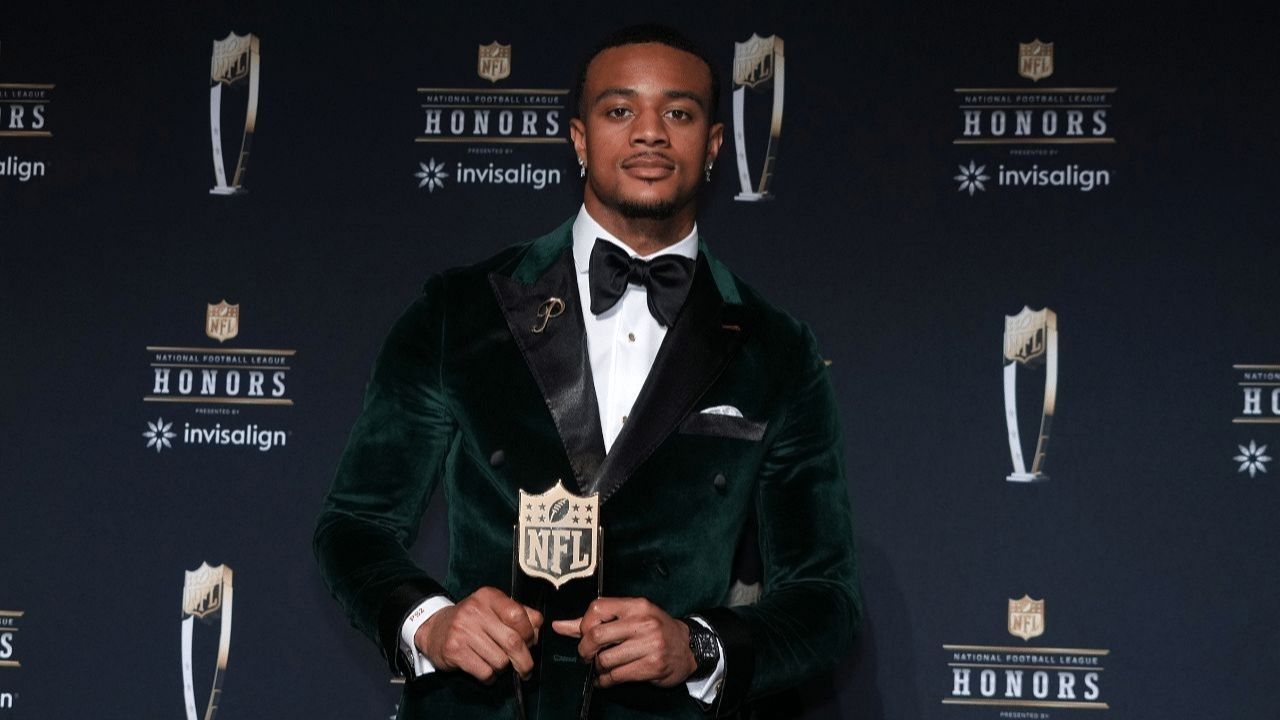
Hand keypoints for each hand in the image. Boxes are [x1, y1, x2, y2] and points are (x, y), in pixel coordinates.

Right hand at [415, 586, 543, 683]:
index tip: (530, 642)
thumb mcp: (494, 609)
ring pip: (500, 661)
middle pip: (513, 642)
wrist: (434, 629)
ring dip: (503, 668)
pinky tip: (485, 670)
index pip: (518, 615)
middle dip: (524, 660)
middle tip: (526, 669)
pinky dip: (490, 677)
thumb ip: (519, 613)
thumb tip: (539, 625)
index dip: (529, 633)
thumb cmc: (473, 620)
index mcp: (488, 596)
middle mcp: (474, 610)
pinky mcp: (454, 651)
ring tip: (495, 663)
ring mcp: (462, 630)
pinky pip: (485, 672)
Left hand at [551, 597, 696, 687]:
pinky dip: (606, 681)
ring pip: (605, 660)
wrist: (689, 647)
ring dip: (597, 668)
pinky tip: (608, 678)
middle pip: (596, 636)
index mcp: (635, 606)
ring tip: (602, 667)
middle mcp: (642, 622)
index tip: (585, 635)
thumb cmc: (656, 629)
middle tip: (587, 655)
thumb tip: (558, 626)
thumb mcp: (630, 617)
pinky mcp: (652, 665)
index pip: (596, 608)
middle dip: (584, 650)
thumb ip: (593, 621)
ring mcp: (649, 644)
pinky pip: (617, 676)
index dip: (583, 625)